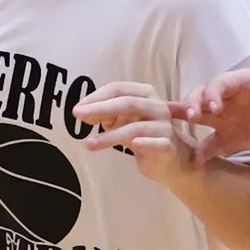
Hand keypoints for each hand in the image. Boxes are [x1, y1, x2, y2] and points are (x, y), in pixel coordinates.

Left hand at [71, 82, 208, 188]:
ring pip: (136, 127)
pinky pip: (158, 144)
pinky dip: (146, 143)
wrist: (172, 159)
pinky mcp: (169, 147)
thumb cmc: (143, 135)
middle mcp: (157, 106)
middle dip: (100, 108)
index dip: (96, 97)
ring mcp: (165, 127)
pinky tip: (135, 145)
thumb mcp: (123, 121)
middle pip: (127, 103)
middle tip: (78, 116)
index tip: (77, 109)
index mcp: (145, 94)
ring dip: (110, 136)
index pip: (118, 89)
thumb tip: (85, 112)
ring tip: (89, 144)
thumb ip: (106, 114)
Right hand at [183, 69, 249, 154]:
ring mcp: (228, 120)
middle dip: (192, 104)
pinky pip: (210, 146)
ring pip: (199, 117)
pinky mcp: (230, 141)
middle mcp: (231, 99)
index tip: (213, 106)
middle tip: (192, 117)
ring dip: (186, 122)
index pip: (222, 82)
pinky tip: (193, 162)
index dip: (214, 92)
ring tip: (176, 133)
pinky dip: (199, 153)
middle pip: (202, 96)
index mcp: (245, 83)